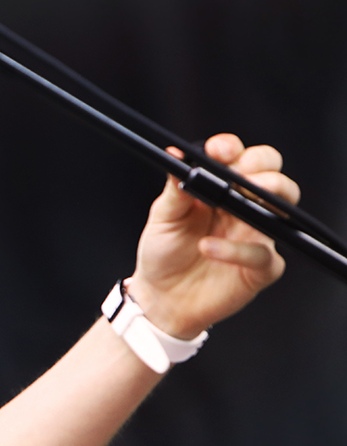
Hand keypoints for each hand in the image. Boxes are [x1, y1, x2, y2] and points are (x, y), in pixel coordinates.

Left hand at [127, 134, 295, 339]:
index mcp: (220, 189)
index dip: (233, 148)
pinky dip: (236, 250)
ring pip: (283, 207)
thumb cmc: (163, 253)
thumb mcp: (162, 216)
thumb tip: (176, 154)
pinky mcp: (260, 268)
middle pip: (272, 175)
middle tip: (239, 175)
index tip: (218, 150)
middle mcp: (243, 209)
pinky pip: (262, 254)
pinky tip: (208, 247)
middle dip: (261, 167)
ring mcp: (255, 236)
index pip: (240, 157)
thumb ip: (174, 187)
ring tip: (240, 199)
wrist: (161, 296)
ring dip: (268, 196)